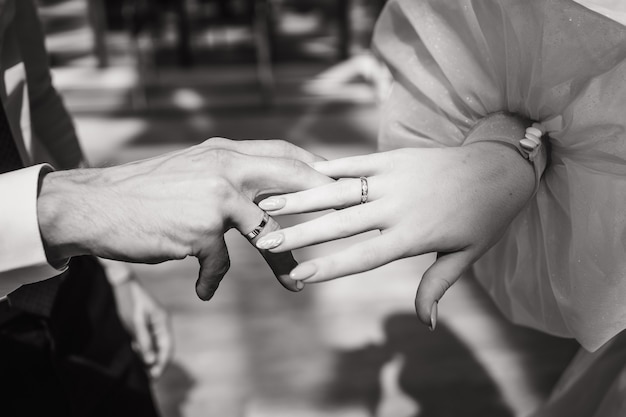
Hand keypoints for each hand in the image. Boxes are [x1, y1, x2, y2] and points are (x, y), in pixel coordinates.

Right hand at [37, 139, 332, 299]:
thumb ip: (226, 178)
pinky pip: (218, 261)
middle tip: (349, 213)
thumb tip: (259, 199)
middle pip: (291, 177)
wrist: (97, 205)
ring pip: (267, 228)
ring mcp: (215, 197)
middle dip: (325, 196)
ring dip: (283, 258)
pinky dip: (212, 278)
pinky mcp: (200, 229)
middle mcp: (224, 167)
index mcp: (224, 152)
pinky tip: (206, 290)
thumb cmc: (147, 194)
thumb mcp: (191, 173)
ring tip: (293, 282)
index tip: (337, 181)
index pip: (283, 153)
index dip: (313, 167)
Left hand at [112, 277, 171, 378]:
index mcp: (163, 322)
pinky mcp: (147, 323)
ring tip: (142, 370)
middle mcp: (162, 323)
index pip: (167, 348)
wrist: (122, 283)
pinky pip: (149, 340)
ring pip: (156, 345)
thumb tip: (151, 361)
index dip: (162, 363)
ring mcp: (155, 323)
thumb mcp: (135, 323)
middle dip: (157, 363)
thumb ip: (144, 341)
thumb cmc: (129, 301)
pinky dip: (145, 349)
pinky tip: (137, 355)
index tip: (154, 377)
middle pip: (164, 348)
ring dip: (151, 357)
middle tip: (148, 378)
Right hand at [255, 143, 534, 327]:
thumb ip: (437, 286)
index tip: (298, 276)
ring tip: (270, 203)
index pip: (362, 256)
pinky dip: (328, 168)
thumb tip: (426, 323)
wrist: (501, 167)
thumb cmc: (484, 218)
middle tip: (266, 241)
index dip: (328, 267)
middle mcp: (397, 207)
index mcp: (412, 235)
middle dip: (301, 234)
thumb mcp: (464, 257)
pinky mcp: (394, 157)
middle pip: (340, 224)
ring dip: (303, 198)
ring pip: (340, 191)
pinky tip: (301, 171)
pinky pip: (355, 162)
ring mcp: (393, 178)